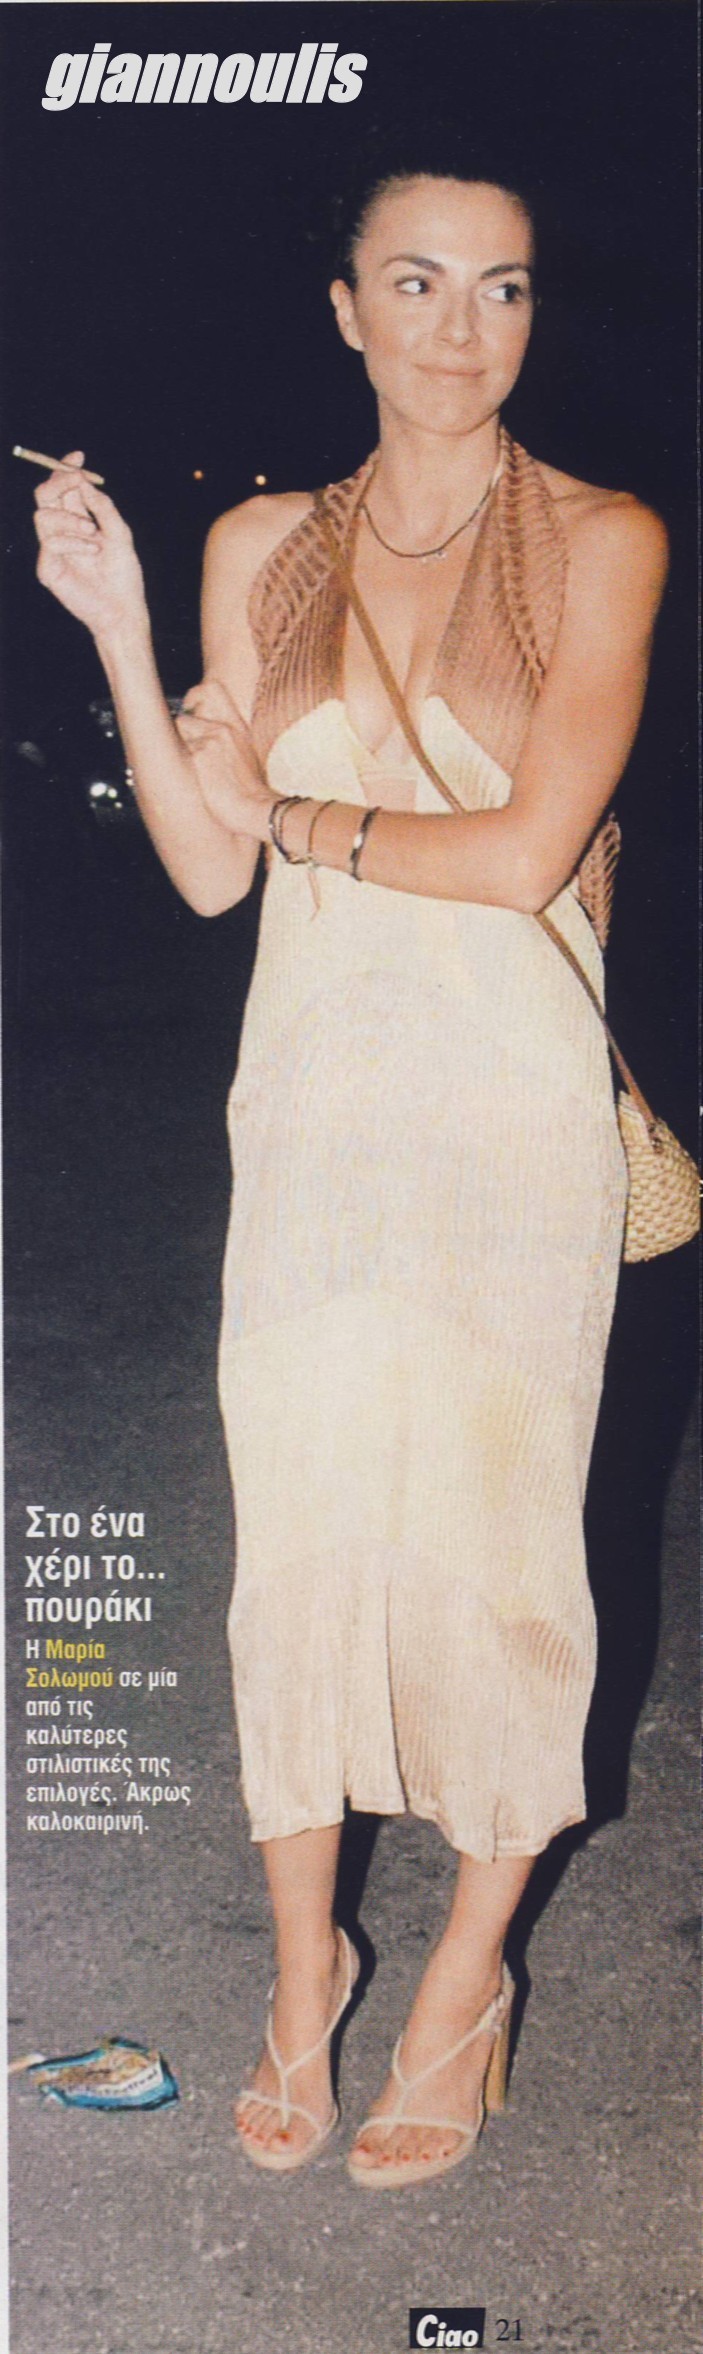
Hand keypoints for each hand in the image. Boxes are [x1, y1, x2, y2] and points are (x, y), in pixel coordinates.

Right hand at [34, 452, 149, 647]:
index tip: (78, 456)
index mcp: (79, 519)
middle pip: (45, 495)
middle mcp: (62, 531)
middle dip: (60, 481)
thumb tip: (83, 481)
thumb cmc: (123, 574)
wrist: (122, 608)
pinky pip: (50, 542)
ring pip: (43, 515)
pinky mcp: (47, 568)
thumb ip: (102, 507)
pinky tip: (91, 552)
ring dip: (72, 519)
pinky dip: (73, 542)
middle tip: (77, 480)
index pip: (64, 488)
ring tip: (94, 534)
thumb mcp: (119, 533)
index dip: (67, 469)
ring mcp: (52, 549)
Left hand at [175, 678, 271, 839]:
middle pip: (185, 715)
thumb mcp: (246, 760)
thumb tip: (209, 746)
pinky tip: (190, 778)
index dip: (193, 698)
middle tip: (183, 751)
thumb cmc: (251, 795)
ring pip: (179, 731)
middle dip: (180, 732)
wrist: (257, 810)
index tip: (188, 710)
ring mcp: (211, 739)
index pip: (210, 690)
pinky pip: (177, 751)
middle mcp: (224, 728)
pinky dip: (179, 763)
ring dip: (179, 748)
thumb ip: (228, 745)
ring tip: (190, 769)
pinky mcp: (200, 754)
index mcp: (237, 728)